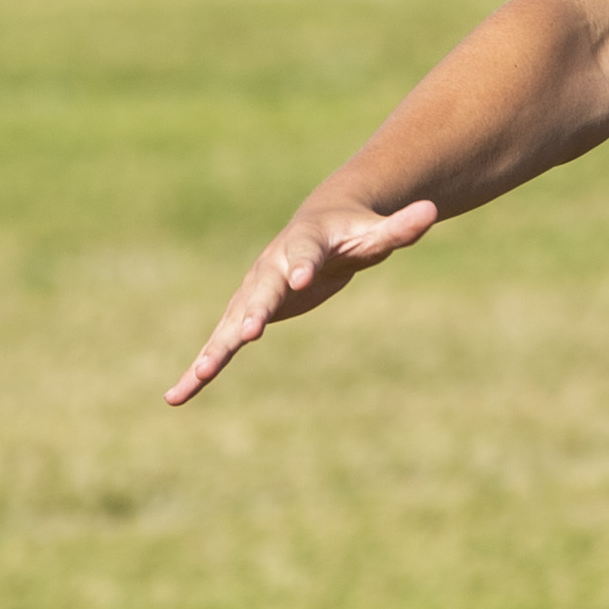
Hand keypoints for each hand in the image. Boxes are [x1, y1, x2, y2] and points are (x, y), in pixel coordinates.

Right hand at [163, 195, 439, 405]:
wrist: (318, 228)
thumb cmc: (352, 234)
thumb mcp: (376, 234)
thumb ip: (400, 228)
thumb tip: (432, 211)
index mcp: (304, 244)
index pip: (302, 252)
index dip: (301, 265)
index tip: (300, 280)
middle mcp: (271, 268)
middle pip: (260, 291)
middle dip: (253, 312)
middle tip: (248, 333)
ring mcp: (253, 293)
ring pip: (229, 325)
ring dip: (215, 351)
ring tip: (196, 379)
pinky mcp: (244, 316)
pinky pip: (219, 345)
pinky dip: (200, 369)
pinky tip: (176, 396)